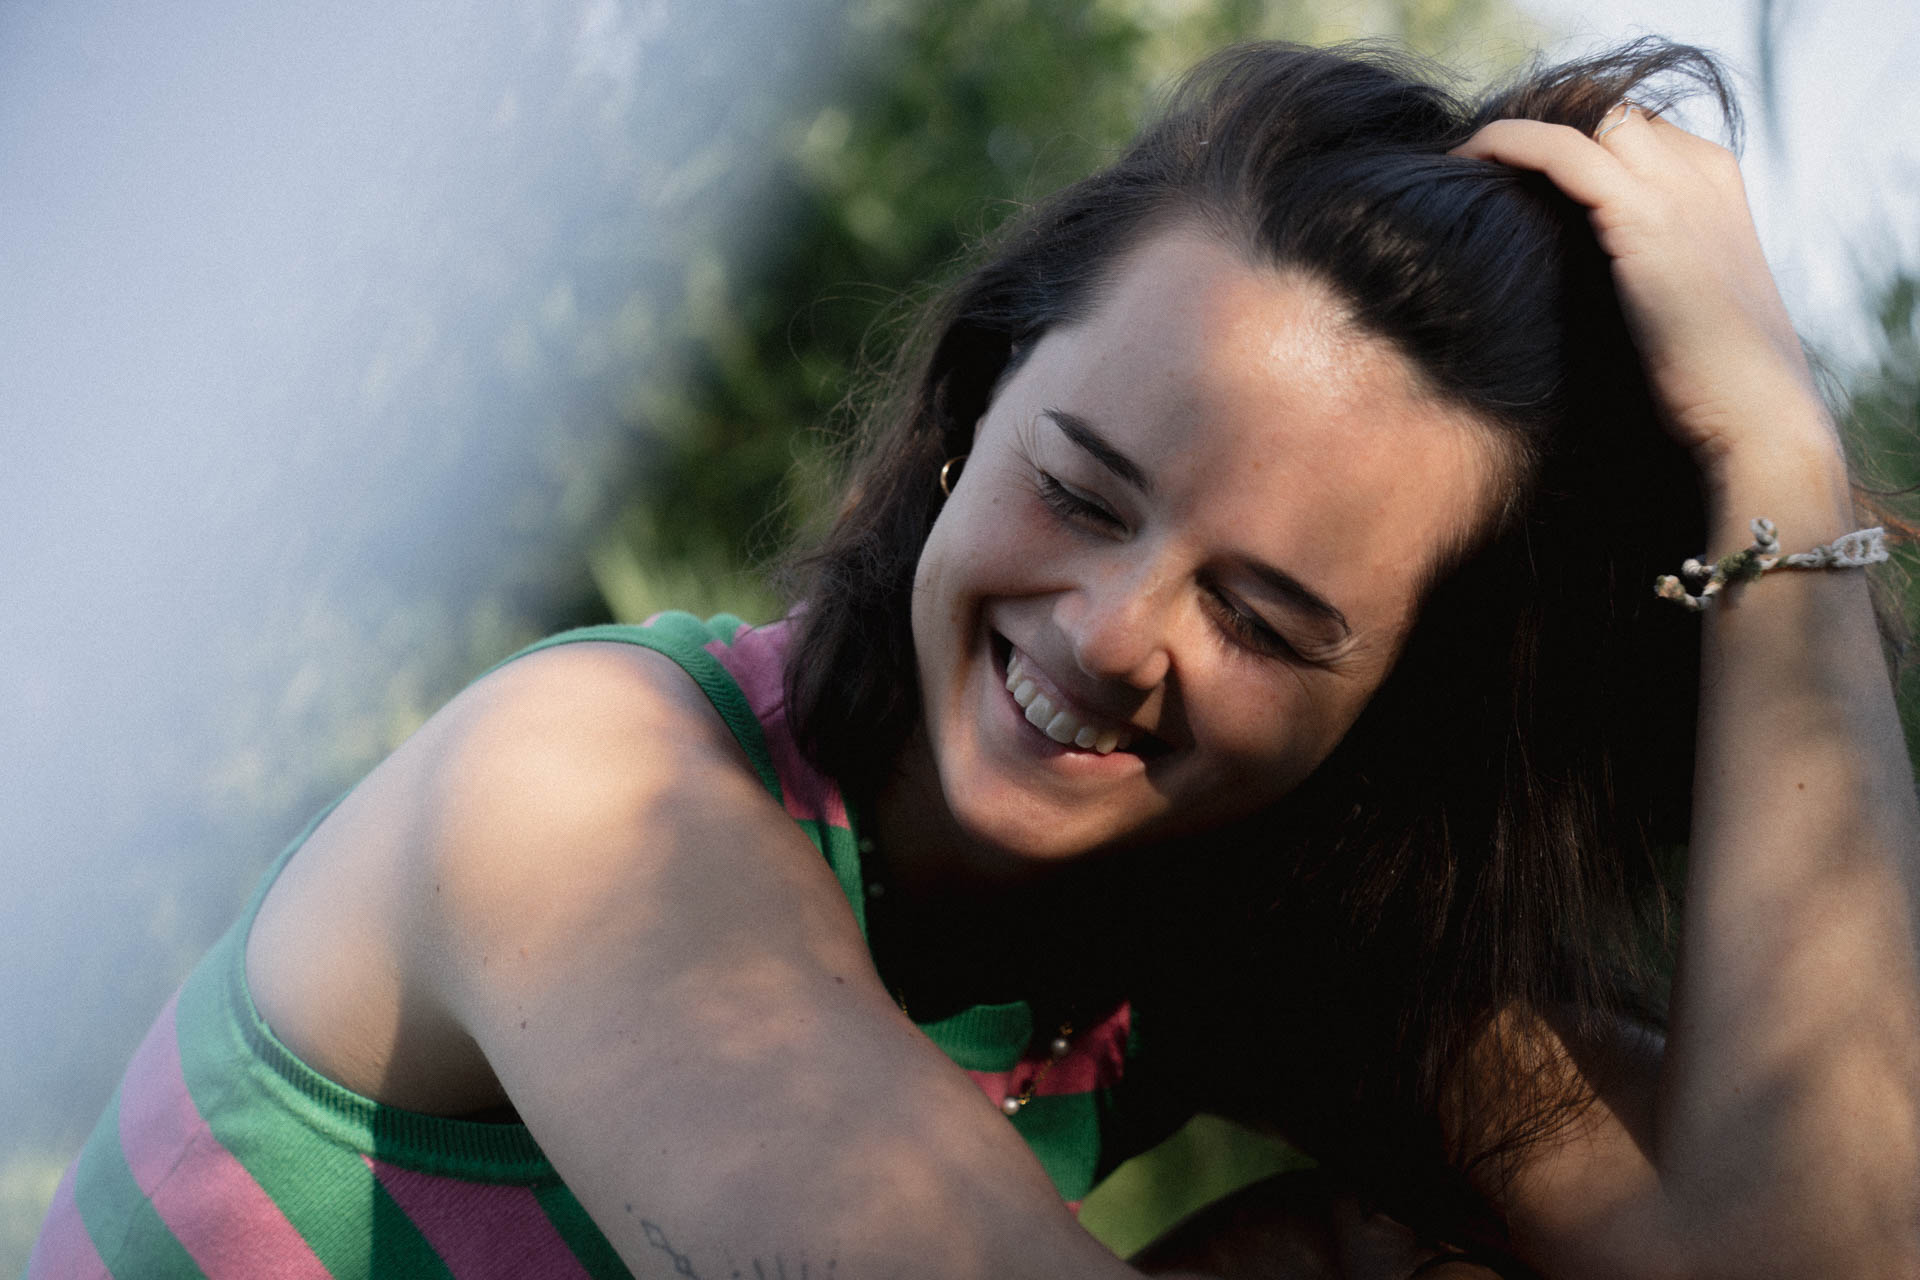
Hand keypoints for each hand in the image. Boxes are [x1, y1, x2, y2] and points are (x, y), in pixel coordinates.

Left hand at [1452, 107, 1836, 488]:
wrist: (1759, 419)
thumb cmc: (1711, 386)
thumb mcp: (1680, 307)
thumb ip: (1642, 272)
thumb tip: (1574, 286)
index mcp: (1714, 187)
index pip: (1632, 133)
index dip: (1570, 147)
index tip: (1510, 182)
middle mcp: (1701, 173)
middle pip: (1609, 117)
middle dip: (1546, 135)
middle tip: (1478, 173)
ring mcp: (1677, 189)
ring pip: (1588, 117)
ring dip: (1517, 133)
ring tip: (1460, 164)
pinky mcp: (1644, 216)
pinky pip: (1562, 151)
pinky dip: (1508, 144)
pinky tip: (1463, 162)